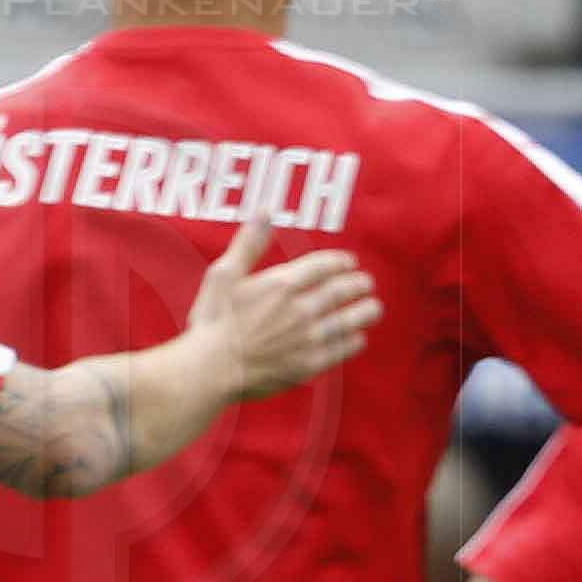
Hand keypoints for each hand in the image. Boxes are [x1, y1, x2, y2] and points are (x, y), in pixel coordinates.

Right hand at [178, 211, 378, 401]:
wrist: (209, 370)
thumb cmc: (211, 322)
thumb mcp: (223, 276)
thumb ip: (249, 244)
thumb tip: (265, 211)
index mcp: (282, 284)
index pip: (327, 265)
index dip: (342, 262)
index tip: (348, 263)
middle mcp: (302, 308)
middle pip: (345, 289)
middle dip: (359, 284)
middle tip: (364, 283)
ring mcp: (309, 337)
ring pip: (353, 318)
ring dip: (367, 310)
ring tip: (372, 307)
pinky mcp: (310, 362)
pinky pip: (345, 348)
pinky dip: (355, 340)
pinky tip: (356, 336)